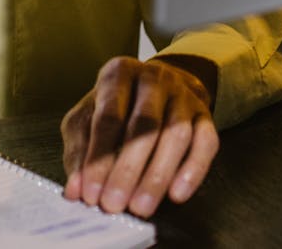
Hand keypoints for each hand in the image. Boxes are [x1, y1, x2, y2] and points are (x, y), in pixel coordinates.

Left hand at [60, 56, 218, 217]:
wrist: (160, 84)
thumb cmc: (116, 106)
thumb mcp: (86, 118)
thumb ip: (78, 151)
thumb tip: (75, 189)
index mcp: (118, 74)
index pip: (108, 117)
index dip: (99, 158)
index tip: (90, 192)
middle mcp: (153, 79)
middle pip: (144, 125)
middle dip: (127, 169)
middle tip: (114, 204)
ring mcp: (183, 96)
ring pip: (176, 134)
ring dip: (157, 175)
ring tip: (140, 207)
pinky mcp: (205, 115)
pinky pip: (206, 142)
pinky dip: (193, 170)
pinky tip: (176, 194)